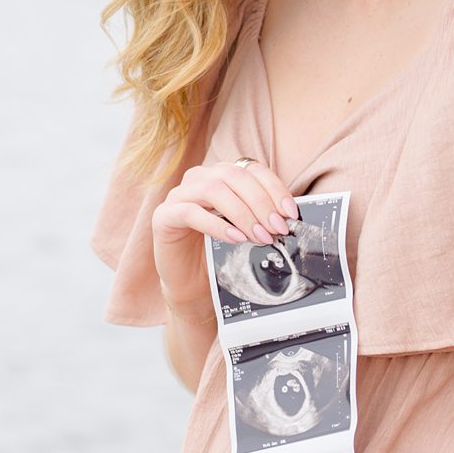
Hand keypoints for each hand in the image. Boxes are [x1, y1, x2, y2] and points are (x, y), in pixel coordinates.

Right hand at [151, 159, 299, 316]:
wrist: (190, 282)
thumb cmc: (219, 252)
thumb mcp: (245, 228)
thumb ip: (262, 216)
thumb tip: (288, 215)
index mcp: (220, 175)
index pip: (251, 169)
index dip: (274, 188)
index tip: (290, 213)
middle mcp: (198, 179)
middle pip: (233, 177)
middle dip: (260, 202)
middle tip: (277, 228)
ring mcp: (178, 195)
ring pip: (213, 190)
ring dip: (242, 214)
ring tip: (259, 236)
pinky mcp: (163, 216)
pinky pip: (190, 212)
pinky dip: (216, 224)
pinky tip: (234, 238)